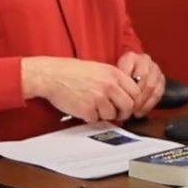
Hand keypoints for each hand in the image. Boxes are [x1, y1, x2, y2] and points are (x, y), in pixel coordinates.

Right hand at [21, 57, 140, 122]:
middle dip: (124, 113)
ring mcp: (99, 98)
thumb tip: (127, 94)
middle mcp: (109, 86)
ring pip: (112, 115)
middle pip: (128, 106)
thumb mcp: (100, 69)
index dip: (134, 102)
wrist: (52, 75)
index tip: (130, 106)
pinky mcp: (87, 109)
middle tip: (117, 114)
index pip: (136, 92)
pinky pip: (96, 119)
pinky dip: (90, 117)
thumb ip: (115, 80)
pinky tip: (83, 108)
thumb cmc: (72, 71)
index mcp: (114, 74)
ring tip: (94, 106)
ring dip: (105, 115)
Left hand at [116, 51, 164, 117]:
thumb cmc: (117, 76)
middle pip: (143, 79)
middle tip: (127, 109)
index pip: (129, 74)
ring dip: (143, 102)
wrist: (129, 72)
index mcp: (130, 57)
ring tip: (134, 111)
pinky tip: (142, 111)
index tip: (119, 101)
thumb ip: (113, 83)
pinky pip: (158, 93)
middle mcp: (144, 60)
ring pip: (152, 87)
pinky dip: (150, 104)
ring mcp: (155, 68)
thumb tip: (111, 97)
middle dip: (135, 97)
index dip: (124, 89)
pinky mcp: (161, 78)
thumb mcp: (111, 76)